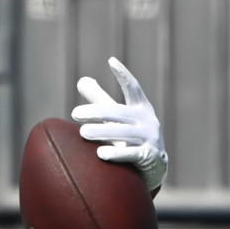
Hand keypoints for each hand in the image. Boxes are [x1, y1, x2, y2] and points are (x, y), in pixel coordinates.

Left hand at [71, 56, 167, 191]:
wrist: (154, 166)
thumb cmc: (130, 136)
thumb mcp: (117, 118)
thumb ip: (100, 100)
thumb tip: (82, 80)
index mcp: (141, 108)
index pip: (133, 88)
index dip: (123, 75)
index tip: (111, 61)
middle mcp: (147, 121)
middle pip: (119, 113)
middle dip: (97, 112)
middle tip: (75, 113)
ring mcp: (150, 138)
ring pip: (124, 133)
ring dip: (103, 132)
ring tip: (83, 133)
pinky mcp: (149, 157)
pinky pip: (132, 154)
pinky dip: (117, 153)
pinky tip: (100, 154)